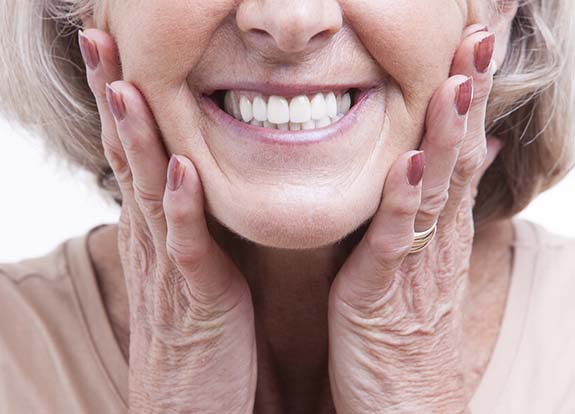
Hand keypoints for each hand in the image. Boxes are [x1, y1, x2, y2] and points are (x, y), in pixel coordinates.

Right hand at [79, 29, 256, 412]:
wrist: (187, 402)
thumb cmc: (193, 330)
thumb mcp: (185, 264)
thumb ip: (184, 222)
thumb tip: (186, 178)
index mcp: (154, 228)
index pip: (130, 152)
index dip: (121, 101)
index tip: (115, 52)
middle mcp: (152, 238)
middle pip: (126, 157)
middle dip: (113, 98)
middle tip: (100, 41)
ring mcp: (169, 266)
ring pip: (147, 191)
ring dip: (137, 139)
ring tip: (126, 86)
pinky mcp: (197, 296)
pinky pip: (186, 245)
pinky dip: (181, 206)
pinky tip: (179, 168)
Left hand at [327, 25, 502, 412]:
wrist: (403, 406)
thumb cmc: (406, 330)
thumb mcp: (427, 262)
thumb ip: (440, 210)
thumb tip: (468, 157)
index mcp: (440, 230)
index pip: (460, 150)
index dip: (468, 97)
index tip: (474, 45)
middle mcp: (435, 241)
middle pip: (457, 158)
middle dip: (467, 96)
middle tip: (480, 36)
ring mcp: (414, 266)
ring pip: (435, 191)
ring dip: (447, 135)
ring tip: (458, 82)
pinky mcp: (383, 295)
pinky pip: (395, 243)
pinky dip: (404, 202)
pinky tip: (412, 163)